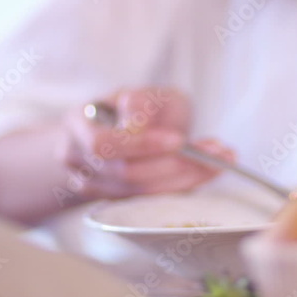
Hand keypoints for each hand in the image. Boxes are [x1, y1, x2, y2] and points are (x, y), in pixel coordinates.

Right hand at [59, 87, 233, 198]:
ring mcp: (90, 186)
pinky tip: (205, 172)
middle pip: (125, 174)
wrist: (126, 131)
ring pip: (140, 193)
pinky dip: (181, 188)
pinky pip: (149, 204)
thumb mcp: (145, 92)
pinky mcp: (113, 204)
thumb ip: (143, 102)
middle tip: (215, 151)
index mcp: (78, 123)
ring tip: (220, 159)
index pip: (103, 144)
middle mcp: (76, 158)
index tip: (179, 139)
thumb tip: (137, 124)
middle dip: (173, 165)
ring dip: (185, 178)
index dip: (142, 145)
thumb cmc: (137, 108)